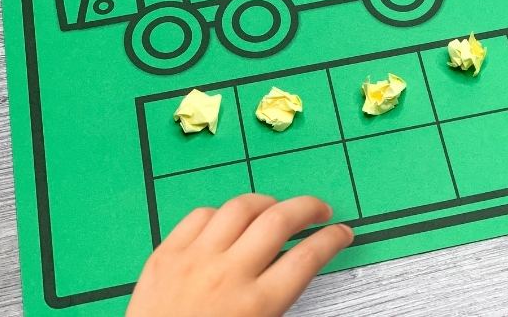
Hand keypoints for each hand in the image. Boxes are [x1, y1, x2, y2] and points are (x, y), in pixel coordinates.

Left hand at [126, 194, 353, 316]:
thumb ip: (276, 298)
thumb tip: (297, 266)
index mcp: (257, 306)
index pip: (308, 257)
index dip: (332, 239)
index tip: (341, 233)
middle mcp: (228, 276)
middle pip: (280, 220)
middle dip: (309, 208)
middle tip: (319, 210)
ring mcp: (195, 260)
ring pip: (241, 207)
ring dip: (267, 203)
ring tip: (276, 210)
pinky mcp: (166, 254)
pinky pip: (200, 214)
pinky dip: (221, 213)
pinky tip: (230, 223)